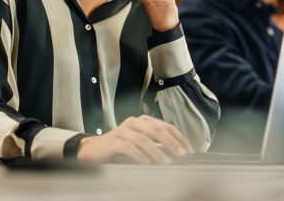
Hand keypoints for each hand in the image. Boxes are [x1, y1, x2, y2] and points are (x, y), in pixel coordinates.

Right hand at [76, 115, 193, 164]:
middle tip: (181, 154)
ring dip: (157, 152)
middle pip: (157, 130)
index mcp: (143, 120)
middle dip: (171, 143)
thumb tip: (177, 152)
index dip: (179, 137)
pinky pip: (130, 147)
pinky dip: (140, 156)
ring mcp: (123, 130)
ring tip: (166, 162)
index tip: (189, 150)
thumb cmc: (120, 147)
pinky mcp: (114, 141)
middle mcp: (134, 122)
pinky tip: (147, 164)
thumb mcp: (140, 143)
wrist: (94, 149)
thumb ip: (156, 144)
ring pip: (144, 139)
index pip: (166, 126)